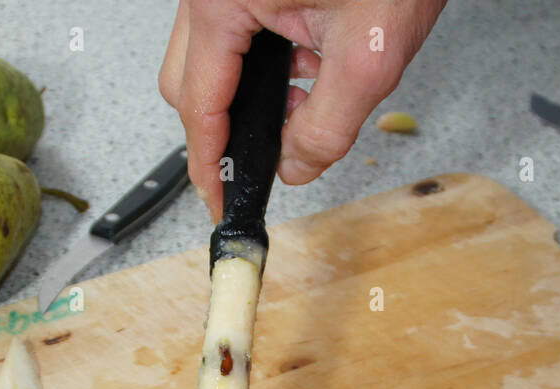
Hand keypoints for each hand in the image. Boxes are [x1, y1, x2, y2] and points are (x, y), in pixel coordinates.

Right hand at [158, 0, 447, 220]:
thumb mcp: (370, 57)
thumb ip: (326, 129)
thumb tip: (295, 167)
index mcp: (222, 0)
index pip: (200, 105)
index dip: (209, 164)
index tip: (218, 199)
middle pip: (189, 83)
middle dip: (226, 129)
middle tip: (258, 166)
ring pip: (210, 60)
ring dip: (250, 96)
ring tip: (303, 103)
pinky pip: (235, 35)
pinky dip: (265, 65)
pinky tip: (307, 67)